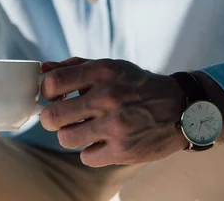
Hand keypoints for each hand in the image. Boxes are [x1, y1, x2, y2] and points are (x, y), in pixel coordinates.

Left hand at [39, 57, 187, 166]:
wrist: (180, 107)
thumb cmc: (137, 85)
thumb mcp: (110, 66)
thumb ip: (75, 66)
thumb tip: (43, 69)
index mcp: (102, 72)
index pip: (53, 83)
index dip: (46, 92)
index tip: (54, 96)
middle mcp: (108, 97)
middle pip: (52, 117)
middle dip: (51, 118)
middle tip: (61, 118)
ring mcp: (116, 126)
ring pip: (65, 139)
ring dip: (70, 135)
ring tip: (82, 130)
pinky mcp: (123, 150)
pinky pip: (86, 157)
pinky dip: (91, 151)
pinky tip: (101, 141)